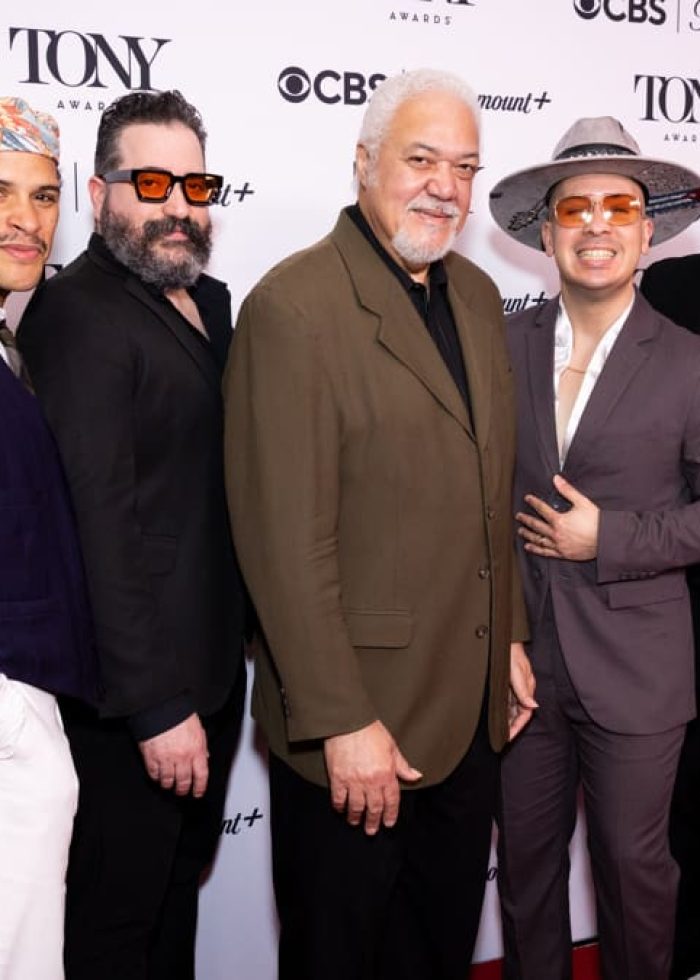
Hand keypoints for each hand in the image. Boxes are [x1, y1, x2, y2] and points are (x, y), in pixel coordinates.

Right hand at [139, 713, 208, 797]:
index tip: (197, 793)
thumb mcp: (197, 728)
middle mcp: (182, 756)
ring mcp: (166, 758)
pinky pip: (154, 775)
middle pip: (184, 781)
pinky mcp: (151, 758)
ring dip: (169, 785)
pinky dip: (156, 777)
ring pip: (168, 781)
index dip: (200, 787)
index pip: (201, 775)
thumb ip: (201, 745)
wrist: (160, 705)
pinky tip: (158, 776)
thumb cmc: (179, 713)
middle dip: (183, 789)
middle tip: (182, 791)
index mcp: (196, 749)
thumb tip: (204, 758)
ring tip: (169, 784)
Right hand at [323, 720, 421, 835]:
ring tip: (355, 822)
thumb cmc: (370, 730)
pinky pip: (339, 798)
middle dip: (373, 821)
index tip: (388, 823)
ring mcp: (353, 781)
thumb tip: (416, 776)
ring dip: (356, 817)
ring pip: (356, 807)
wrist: (348, 721)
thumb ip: (403, 765)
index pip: (391, 801)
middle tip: (371, 830)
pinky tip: (341, 809)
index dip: (391, 814)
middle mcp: (371, 781)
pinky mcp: (338, 778)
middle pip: (374, 808)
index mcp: (387, 774)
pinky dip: (340, 806)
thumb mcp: (392, 747)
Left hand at [508, 642, 537, 739]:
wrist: (503, 636)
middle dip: (513, 725)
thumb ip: (523, 689)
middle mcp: (522, 688)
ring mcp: (515, 685)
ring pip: (513, 707)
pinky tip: (497, 714)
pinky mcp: (508, 681)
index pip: (526, 713)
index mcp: (527, 686)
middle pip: (520, 712)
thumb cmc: (510, 651)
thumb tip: (533, 706)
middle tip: (503, 737)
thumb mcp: (516, 671)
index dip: (518, 726)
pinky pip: (508, 699)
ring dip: (508, 718)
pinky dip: (504, 709)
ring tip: (499, 730)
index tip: (509, 737)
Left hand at [517, 474, 599, 560]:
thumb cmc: (596, 521)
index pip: (542, 509)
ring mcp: (559, 545)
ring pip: (539, 539)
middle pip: (536, 525)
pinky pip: (546, 552)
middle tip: (518, 516)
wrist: (607, 539)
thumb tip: (556, 479)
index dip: (533, 502)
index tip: (527, 498)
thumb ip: (567, 490)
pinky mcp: (563, 554)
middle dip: (526, 519)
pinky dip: (536, 549)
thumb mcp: (582, 502)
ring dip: (528, 535)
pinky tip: (529, 547)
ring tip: (520, 531)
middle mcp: (556, 534)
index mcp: (559, 520)